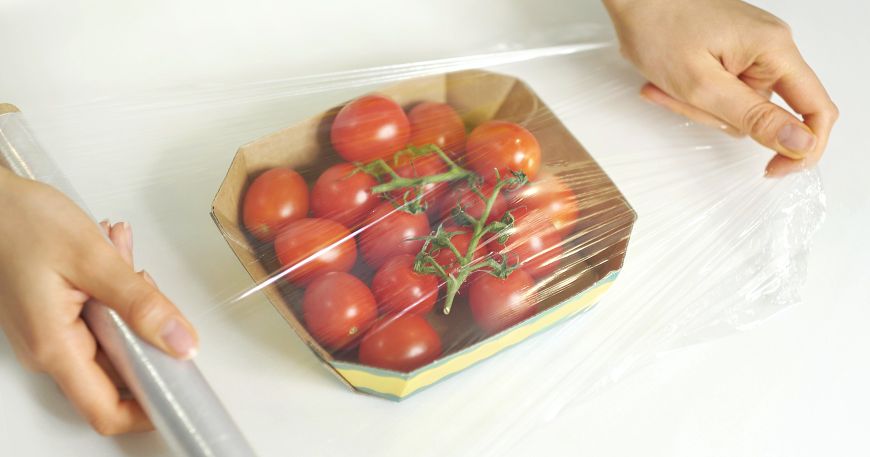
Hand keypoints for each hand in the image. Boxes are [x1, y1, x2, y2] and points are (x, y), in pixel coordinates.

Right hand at [0, 169, 198, 434]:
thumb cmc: (21, 221)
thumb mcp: (93, 259)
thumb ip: (141, 304)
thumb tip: (181, 342)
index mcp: (55, 346)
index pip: (106, 411)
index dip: (148, 410)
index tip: (182, 389)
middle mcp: (50, 349)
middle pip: (119, 374)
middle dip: (147, 334)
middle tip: (146, 288)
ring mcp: (52, 334)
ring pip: (115, 341)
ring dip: (131, 304)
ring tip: (120, 258)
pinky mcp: (56, 317)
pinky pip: (101, 320)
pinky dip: (116, 293)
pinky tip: (111, 258)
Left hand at [603, 0, 837, 176]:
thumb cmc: (658, 27)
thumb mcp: (702, 86)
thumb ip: (753, 118)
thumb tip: (800, 144)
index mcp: (774, 50)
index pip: (816, 109)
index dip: (803, 148)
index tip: (773, 170)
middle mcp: (771, 47)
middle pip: (766, 111)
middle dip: (720, 117)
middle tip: (683, 99)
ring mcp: (751, 49)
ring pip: (737, 105)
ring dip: (699, 105)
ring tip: (666, 85)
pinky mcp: (731, 52)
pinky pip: (721, 89)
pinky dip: (693, 93)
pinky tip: (667, 81)